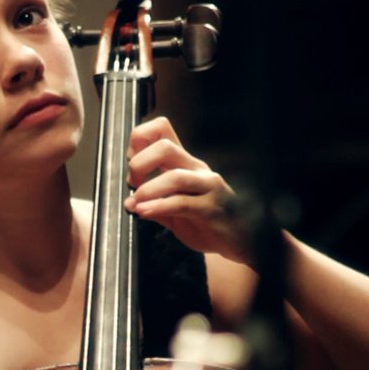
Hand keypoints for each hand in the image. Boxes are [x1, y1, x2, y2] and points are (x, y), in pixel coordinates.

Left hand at [122, 117, 248, 262]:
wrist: (239, 240)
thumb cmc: (206, 220)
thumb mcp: (174, 209)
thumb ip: (154, 201)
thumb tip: (130, 201)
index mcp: (185, 163)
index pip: (162, 130)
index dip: (139, 140)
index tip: (129, 162)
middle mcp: (197, 169)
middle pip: (165, 147)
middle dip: (140, 163)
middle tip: (131, 183)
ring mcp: (207, 187)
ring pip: (175, 176)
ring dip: (148, 189)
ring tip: (136, 202)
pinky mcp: (211, 208)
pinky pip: (182, 203)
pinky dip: (158, 207)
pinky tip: (145, 213)